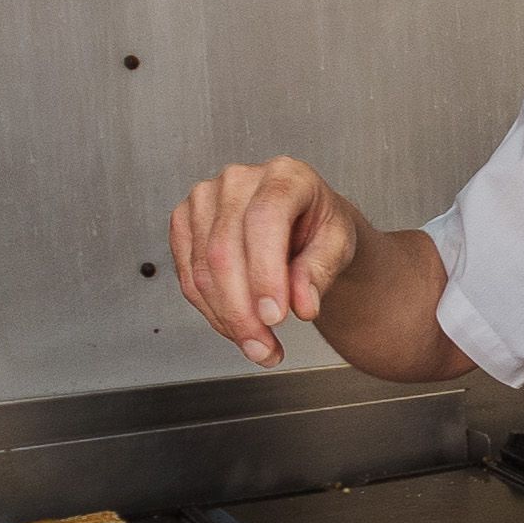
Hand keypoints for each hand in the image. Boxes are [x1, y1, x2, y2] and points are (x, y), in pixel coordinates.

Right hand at [169, 159, 360, 365]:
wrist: (305, 225)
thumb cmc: (322, 229)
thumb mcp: (339, 246)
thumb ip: (320, 271)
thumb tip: (301, 304)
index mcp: (285, 175)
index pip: (265, 219)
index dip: (266, 273)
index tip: (276, 317)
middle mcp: (239, 180)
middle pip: (225, 251)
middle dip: (243, 311)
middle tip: (265, 347)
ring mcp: (205, 199)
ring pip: (202, 271)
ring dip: (227, 320)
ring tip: (258, 347)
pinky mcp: (184, 222)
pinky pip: (189, 278)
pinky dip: (212, 312)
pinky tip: (237, 329)